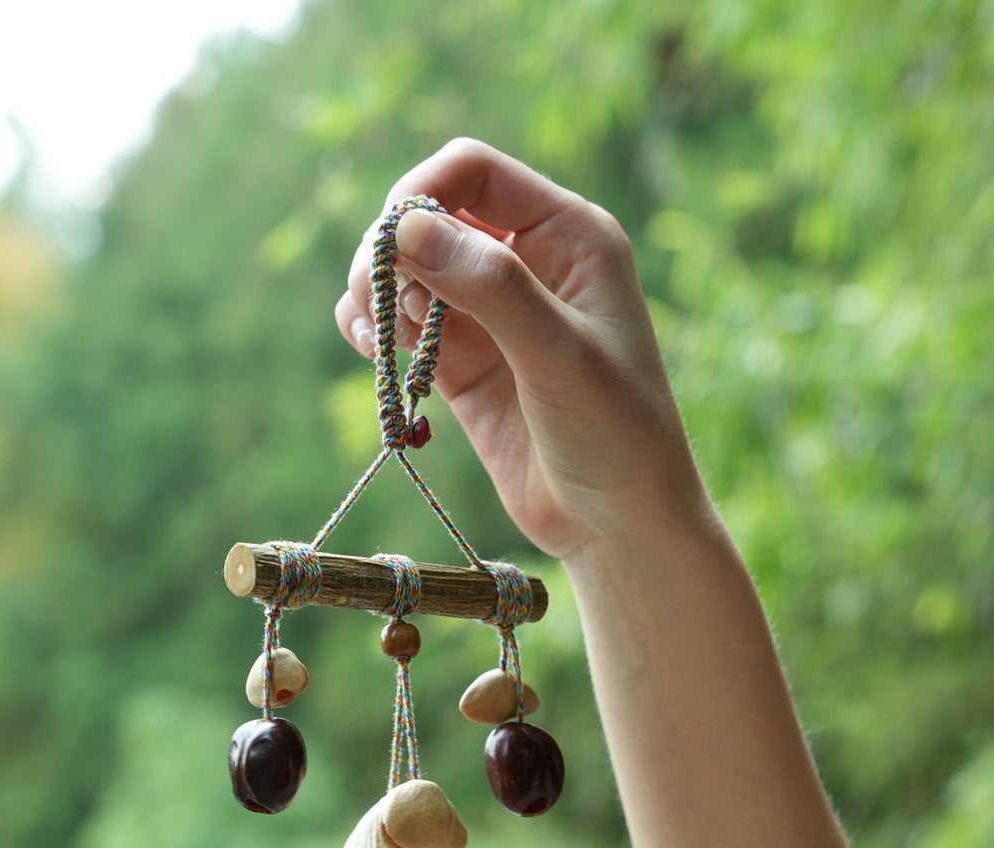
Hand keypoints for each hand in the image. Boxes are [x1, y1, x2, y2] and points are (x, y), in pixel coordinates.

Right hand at [336, 138, 703, 560]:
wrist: (620, 528)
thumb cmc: (618, 436)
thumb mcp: (558, 354)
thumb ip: (489, 286)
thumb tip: (406, 229)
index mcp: (570, 237)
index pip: (472, 173)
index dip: (420, 195)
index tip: (389, 248)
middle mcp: (530, 264)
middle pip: (430, 218)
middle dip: (390, 252)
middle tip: (373, 302)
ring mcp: (494, 317)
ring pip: (409, 273)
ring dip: (377, 293)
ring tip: (375, 338)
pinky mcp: (467, 366)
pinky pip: (404, 327)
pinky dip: (377, 331)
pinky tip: (376, 355)